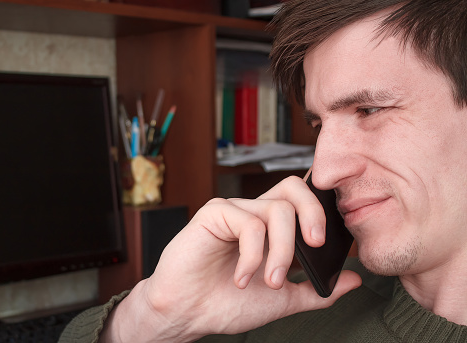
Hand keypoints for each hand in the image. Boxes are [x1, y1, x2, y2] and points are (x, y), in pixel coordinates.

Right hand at [103, 176, 361, 341]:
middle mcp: (254, 213)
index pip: (302, 199)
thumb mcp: (282, 300)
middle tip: (316, 245)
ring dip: (281, 252)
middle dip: (313, 213)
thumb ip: (316, 290)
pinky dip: (253, 256)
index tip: (330, 239)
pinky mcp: (215, 213)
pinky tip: (241, 278)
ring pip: (277, 210)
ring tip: (270, 281)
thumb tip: (355, 279)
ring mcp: (235, 211)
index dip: (321, 208)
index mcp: (270, 228)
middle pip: (294, 187)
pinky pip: (250, 224)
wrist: (186, 314)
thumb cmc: (227, 304)